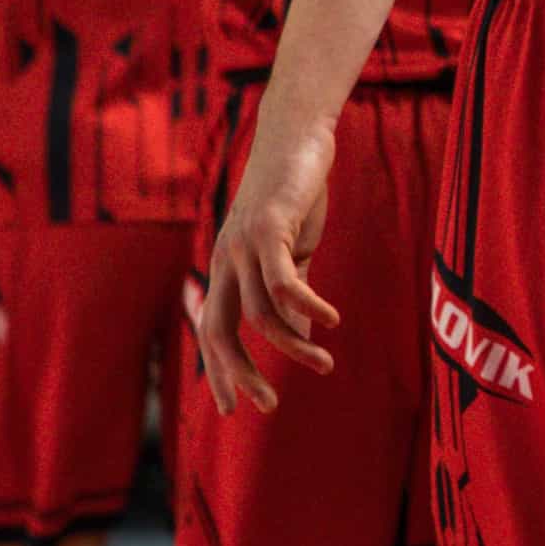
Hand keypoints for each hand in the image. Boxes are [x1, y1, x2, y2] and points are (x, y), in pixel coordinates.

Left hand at [195, 118, 340, 412]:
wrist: (297, 137)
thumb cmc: (295, 194)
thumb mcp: (292, 253)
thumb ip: (292, 294)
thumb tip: (306, 338)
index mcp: (227, 269)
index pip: (214, 331)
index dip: (220, 372)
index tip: (232, 409)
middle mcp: (226, 261)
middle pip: (221, 333)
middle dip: (241, 374)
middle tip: (268, 406)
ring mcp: (244, 245)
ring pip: (262, 315)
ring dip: (294, 346)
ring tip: (325, 365)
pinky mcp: (269, 229)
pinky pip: (284, 282)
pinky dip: (307, 308)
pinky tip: (331, 322)